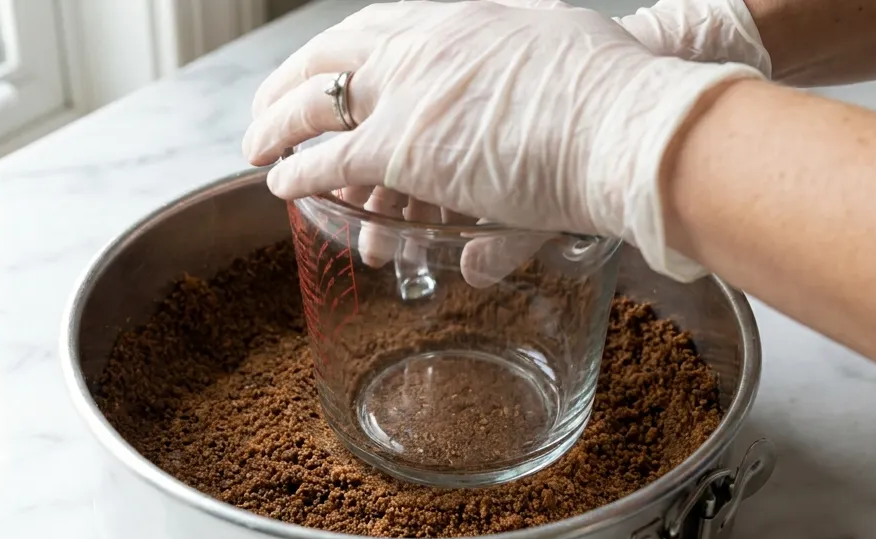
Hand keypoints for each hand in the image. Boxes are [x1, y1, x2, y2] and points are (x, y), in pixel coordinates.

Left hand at [242, 0, 761, 282]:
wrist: (620, 122)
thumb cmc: (612, 93)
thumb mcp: (560, 49)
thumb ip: (527, 69)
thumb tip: (526, 82)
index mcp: (459, 18)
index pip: (381, 25)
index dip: (346, 49)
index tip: (328, 64)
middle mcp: (421, 45)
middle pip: (332, 52)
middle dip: (291, 80)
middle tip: (269, 105)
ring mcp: (405, 93)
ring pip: (315, 103)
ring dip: (276, 124)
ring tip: (255, 145)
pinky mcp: (399, 146)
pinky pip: (327, 159)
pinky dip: (296, 171)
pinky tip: (279, 182)